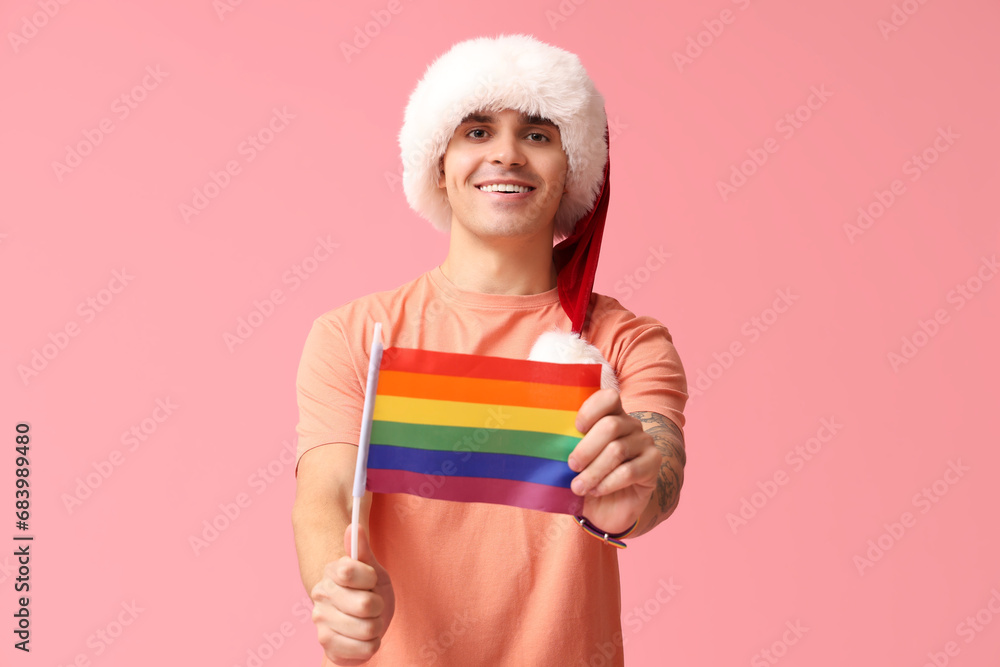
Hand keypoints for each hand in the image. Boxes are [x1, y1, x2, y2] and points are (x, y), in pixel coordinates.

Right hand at [310, 525, 394, 665]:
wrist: (361, 626)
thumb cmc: (369, 593)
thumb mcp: (373, 571)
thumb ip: (363, 550)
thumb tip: (353, 527)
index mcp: (331, 572)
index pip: (349, 570)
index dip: (370, 578)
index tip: (371, 581)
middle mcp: (321, 594)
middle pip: (365, 604)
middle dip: (378, 606)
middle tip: (373, 605)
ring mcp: (321, 620)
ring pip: (367, 628)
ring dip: (376, 627)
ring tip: (368, 621)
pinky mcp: (327, 645)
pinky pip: (364, 649)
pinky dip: (371, 645)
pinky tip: (363, 638)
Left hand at [568, 388, 658, 533]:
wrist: (610, 507)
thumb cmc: (589, 477)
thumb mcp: (576, 460)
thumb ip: (568, 446)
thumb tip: (547, 441)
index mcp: (612, 415)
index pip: (609, 398)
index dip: (591, 410)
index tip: (577, 428)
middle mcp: (632, 425)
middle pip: (610, 426)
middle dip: (586, 448)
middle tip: (572, 466)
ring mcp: (645, 443)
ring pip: (617, 450)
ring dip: (593, 471)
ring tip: (578, 486)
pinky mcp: (653, 464)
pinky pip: (629, 471)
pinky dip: (607, 483)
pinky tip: (596, 490)